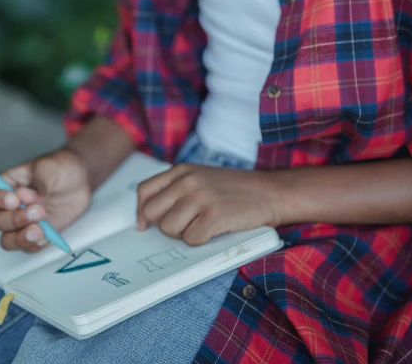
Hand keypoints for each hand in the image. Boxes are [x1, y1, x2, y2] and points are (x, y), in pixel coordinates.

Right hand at [0, 148, 90, 252]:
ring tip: (40, 229)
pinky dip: (34, 245)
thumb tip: (25, 196)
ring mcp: (22, 222)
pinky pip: (26, 248)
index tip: (13, 199)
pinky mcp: (35, 233)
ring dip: (21, 237)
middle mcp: (9, 206)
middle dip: (16, 218)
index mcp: (6, 184)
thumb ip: (37, 178)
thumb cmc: (60, 168)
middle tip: (39, 210)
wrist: (80, 180)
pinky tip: (47, 235)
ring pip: (7, 240)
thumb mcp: (49, 166)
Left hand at [136, 163, 280, 245]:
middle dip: (165, 226)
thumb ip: (176, 190)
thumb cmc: (234, 190)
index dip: (141, 211)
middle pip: (153, 214)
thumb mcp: (200, 178)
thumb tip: (146, 218)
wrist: (270, 191)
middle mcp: (187, 181)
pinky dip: (201, 241)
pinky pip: (191, 240)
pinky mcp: (214, 215)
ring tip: (202, 225)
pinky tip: (214, 230)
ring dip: (184, 234)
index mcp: (181, 170)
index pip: (144, 191)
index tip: (145, 225)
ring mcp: (200, 197)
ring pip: (169, 229)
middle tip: (184, 226)